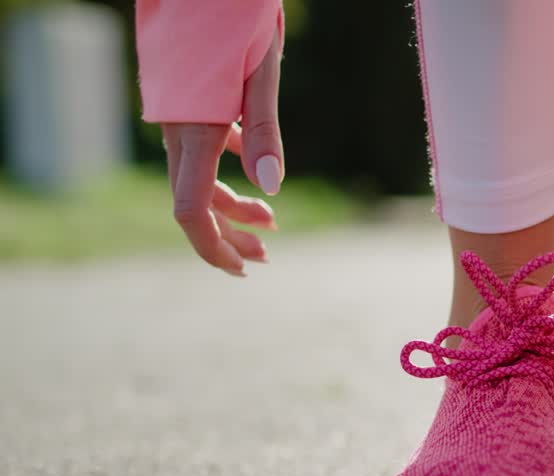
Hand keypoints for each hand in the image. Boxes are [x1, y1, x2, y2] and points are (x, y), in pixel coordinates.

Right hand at [161, 31, 283, 275]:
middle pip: (195, 202)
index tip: (243, 268)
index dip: (214, 247)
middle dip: (229, 235)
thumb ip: (263, 131)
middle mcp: (177, 130)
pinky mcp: (188, 100)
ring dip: (231, 204)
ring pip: (198, 176)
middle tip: (266, 256)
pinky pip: (202, 147)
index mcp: (194, 131)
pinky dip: (226, 166)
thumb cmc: (234, 17)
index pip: (192, 211)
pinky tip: (252, 169)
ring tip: (269, 221)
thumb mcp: (259, 73)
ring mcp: (179, 116)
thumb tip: (272, 188)